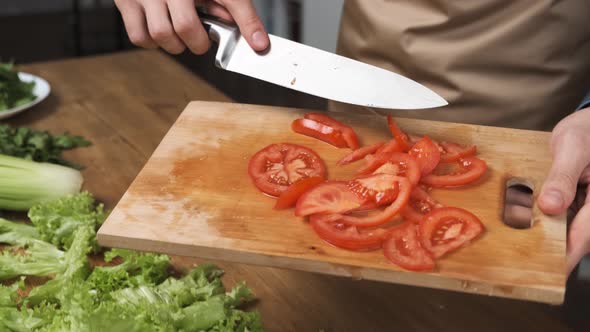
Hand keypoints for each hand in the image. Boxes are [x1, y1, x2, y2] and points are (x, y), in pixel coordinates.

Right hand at [115, 0, 269, 54]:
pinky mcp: (126, 1)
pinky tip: (161, 33)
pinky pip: (138, 36)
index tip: (258, 46)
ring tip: (179, 34)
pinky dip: (152, 43)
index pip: (231, 2)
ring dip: (174, 45)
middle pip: (184, 28)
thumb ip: (235, 10)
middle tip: (199, 38)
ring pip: (159, 35)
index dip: (245, 25)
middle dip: (197, 42)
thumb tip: (255, 40)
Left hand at [537, 107, 589, 276]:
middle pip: (574, 236)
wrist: (589, 124)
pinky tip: (521, 217)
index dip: (567, 255)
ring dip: (543, 233)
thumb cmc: (587, 131)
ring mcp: (584, 206)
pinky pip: (557, 216)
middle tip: (520, 259)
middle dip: (549, 247)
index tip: (550, 271)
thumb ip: (563, 177)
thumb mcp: (572, 147)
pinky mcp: (574, 203)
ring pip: (564, 228)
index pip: (585, 234)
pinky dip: (540, 217)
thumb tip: (550, 206)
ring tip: (515, 239)